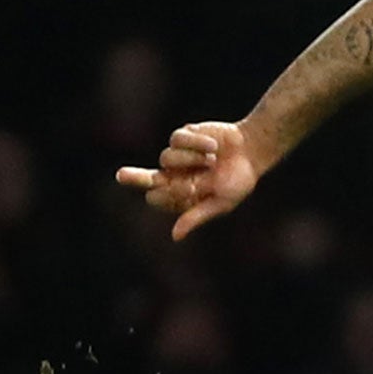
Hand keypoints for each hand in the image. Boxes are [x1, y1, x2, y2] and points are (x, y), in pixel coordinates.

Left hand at [115, 120, 259, 240]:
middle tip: (121, 176)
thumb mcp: (221, 203)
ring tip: (212, 161)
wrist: (252, 150)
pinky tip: (213, 146)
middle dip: (134, 177)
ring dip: (190, 159)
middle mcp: (174, 176)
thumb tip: (174, 236)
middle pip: (147, 178)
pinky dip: (196, 143)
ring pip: (166, 157)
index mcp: (181, 196)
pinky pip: (177, 139)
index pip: (157, 198)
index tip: (186, 191)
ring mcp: (176, 156)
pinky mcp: (182, 137)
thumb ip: (196, 216)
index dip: (166, 195)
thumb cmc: (238, 181)